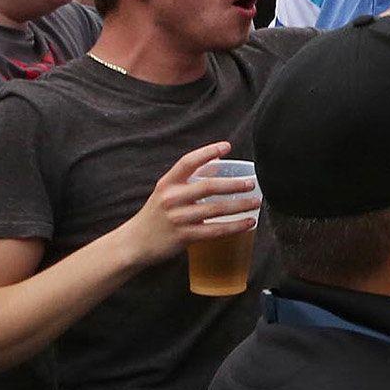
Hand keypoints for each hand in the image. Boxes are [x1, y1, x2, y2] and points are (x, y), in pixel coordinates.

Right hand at [120, 141, 255, 265]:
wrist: (133, 244)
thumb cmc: (155, 215)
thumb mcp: (166, 192)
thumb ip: (189, 180)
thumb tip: (218, 164)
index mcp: (167, 184)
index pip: (187, 162)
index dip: (207, 152)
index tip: (227, 146)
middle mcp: (171, 199)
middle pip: (208, 186)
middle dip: (234, 184)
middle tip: (252, 183)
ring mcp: (177, 218)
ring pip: (215, 209)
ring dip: (240, 205)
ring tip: (256, 202)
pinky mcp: (183, 236)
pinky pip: (214, 230)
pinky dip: (234, 226)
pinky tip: (248, 223)